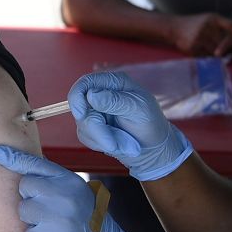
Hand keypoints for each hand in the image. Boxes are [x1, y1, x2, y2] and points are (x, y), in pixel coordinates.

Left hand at [0, 145, 141, 231]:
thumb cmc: (83, 215)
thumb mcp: (74, 190)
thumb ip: (51, 179)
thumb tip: (19, 165)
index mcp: (69, 180)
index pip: (35, 164)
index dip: (12, 158)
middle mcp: (65, 194)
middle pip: (24, 187)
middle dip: (30, 198)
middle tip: (48, 209)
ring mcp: (59, 216)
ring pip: (23, 211)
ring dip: (32, 220)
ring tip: (52, 225)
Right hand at [68, 72, 192, 180]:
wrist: (154, 149)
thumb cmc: (151, 124)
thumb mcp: (139, 109)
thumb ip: (115, 101)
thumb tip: (91, 95)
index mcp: (114, 83)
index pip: (85, 83)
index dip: (77, 97)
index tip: (81, 115)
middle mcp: (101, 95)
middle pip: (81, 109)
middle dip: (98, 130)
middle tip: (114, 144)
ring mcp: (96, 112)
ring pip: (83, 126)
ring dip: (105, 139)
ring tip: (127, 144)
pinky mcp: (93, 128)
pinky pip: (86, 137)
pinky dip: (102, 145)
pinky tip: (119, 145)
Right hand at [169, 12, 231, 56]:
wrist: (174, 28)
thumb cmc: (195, 25)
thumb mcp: (208, 20)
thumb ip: (222, 28)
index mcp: (213, 18)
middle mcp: (207, 26)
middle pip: (225, 42)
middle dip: (231, 49)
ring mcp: (199, 37)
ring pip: (216, 51)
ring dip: (220, 55)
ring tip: (220, 54)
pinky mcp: (193, 46)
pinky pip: (206, 56)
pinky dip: (209, 57)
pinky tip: (206, 55)